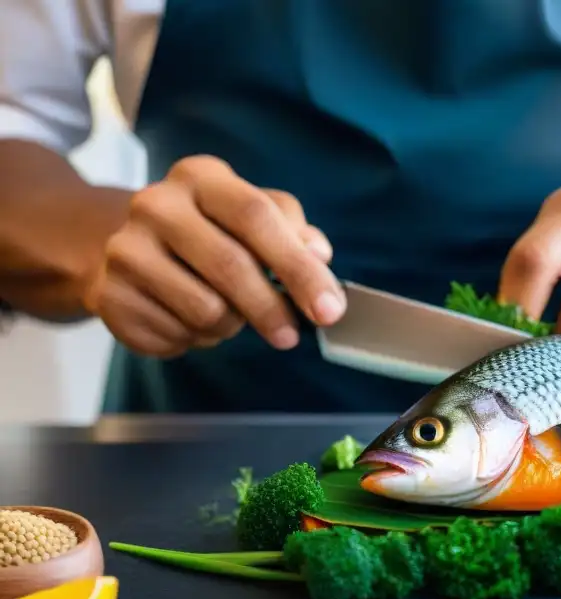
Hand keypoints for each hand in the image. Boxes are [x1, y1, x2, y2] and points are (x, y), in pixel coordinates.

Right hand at [83, 155, 344, 357]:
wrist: (128, 250)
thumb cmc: (211, 232)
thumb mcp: (253, 216)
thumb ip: (292, 230)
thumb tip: (320, 254)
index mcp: (201, 177)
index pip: (257, 217)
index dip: (299, 268)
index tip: (330, 310)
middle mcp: (157, 205)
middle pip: (231, 266)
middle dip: (271, 309)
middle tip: (290, 336)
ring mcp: (126, 250)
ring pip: (206, 309)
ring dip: (230, 326)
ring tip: (225, 314)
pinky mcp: (109, 296)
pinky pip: (175, 335)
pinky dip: (196, 339)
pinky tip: (187, 320)